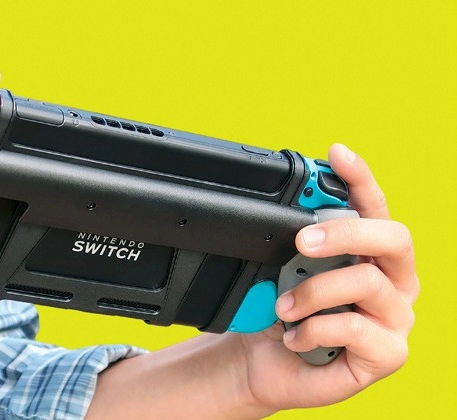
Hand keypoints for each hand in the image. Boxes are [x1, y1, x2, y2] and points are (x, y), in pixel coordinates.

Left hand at [237, 143, 418, 411]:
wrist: (264, 362)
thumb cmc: (282, 311)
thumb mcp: (284, 269)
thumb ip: (298, 242)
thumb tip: (296, 217)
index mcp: (370, 253)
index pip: (374, 207)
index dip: (361, 178)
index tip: (338, 153)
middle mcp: (392, 281)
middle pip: (393, 238)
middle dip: (346, 232)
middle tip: (303, 241)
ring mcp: (394, 319)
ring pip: (367, 285)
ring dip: (314, 291)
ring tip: (282, 306)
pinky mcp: (387, 355)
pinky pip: (356, 330)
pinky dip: (315, 329)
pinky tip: (295, 337)